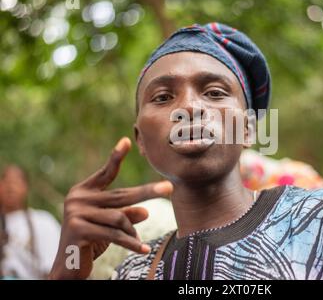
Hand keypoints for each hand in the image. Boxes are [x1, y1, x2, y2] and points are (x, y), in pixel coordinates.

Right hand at [48, 137, 172, 279]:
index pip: (105, 173)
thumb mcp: (110, 226)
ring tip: (138, 241)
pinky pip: (115, 234)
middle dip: (148, 192)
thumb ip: (125, 214)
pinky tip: (145, 248)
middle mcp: (77, 199)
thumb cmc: (90, 241)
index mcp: (83, 192)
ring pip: (119, 217)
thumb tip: (145, 211)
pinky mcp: (78, 230)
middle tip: (169, 188)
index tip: (126, 141)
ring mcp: (76, 214)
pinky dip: (132, 243)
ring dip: (132, 231)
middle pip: (121, 194)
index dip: (116, 157)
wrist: (67, 266)